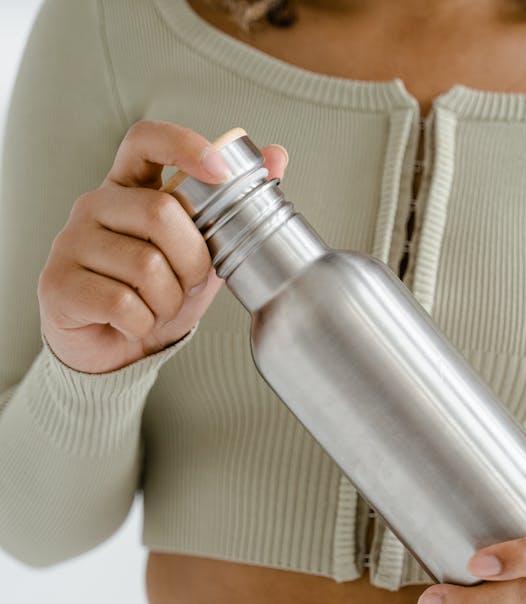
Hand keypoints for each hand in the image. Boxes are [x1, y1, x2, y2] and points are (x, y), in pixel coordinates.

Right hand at [38, 120, 288, 373]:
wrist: (114, 351)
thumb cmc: (155, 297)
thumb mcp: (202, 255)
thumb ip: (233, 212)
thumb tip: (277, 156)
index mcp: (129, 189)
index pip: (147, 140)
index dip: (185, 146)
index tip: (221, 170)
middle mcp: (94, 206)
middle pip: (160, 212)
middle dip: (193, 259)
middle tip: (190, 284)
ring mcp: (72, 243)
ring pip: (145, 267)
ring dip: (168, 301)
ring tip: (158, 307)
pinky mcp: (59, 284)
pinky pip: (122, 304)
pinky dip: (143, 323)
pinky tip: (134, 323)